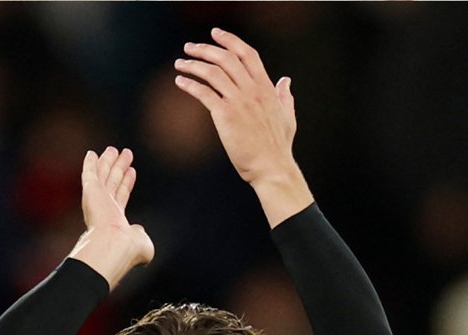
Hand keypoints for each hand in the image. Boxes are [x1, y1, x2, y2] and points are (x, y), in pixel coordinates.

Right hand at [70, 146, 153, 289]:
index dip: (126, 184)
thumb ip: (140, 234)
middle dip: (118, 169)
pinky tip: (92, 154)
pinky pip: (90, 174)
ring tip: (113, 149)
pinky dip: (90, 164)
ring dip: (108, 162)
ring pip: (103, 176)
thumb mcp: (142, 242)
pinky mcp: (90, 192)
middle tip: (124, 154)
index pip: (121, 197)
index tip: (131, 172)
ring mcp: (97, 200)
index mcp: (115, 221)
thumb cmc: (128, 249)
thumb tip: (138, 230)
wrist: (114, 245)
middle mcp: (105, 210)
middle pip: (112, 183)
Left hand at [173, 28, 312, 224]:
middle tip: (190, 47)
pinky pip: (204, 93)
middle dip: (205, 48)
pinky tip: (180, 82)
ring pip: (213, 72)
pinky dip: (190, 85)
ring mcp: (239, 102)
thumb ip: (284, 95)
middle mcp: (252, 90)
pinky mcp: (225, 116)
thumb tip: (285, 80)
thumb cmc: (278, 146)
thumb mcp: (287, 115)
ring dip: (193, 64)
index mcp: (266, 88)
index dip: (230, 40)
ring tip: (180, 63)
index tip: (216, 33)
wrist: (272, 167)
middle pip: (226, 58)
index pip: (247, 54)